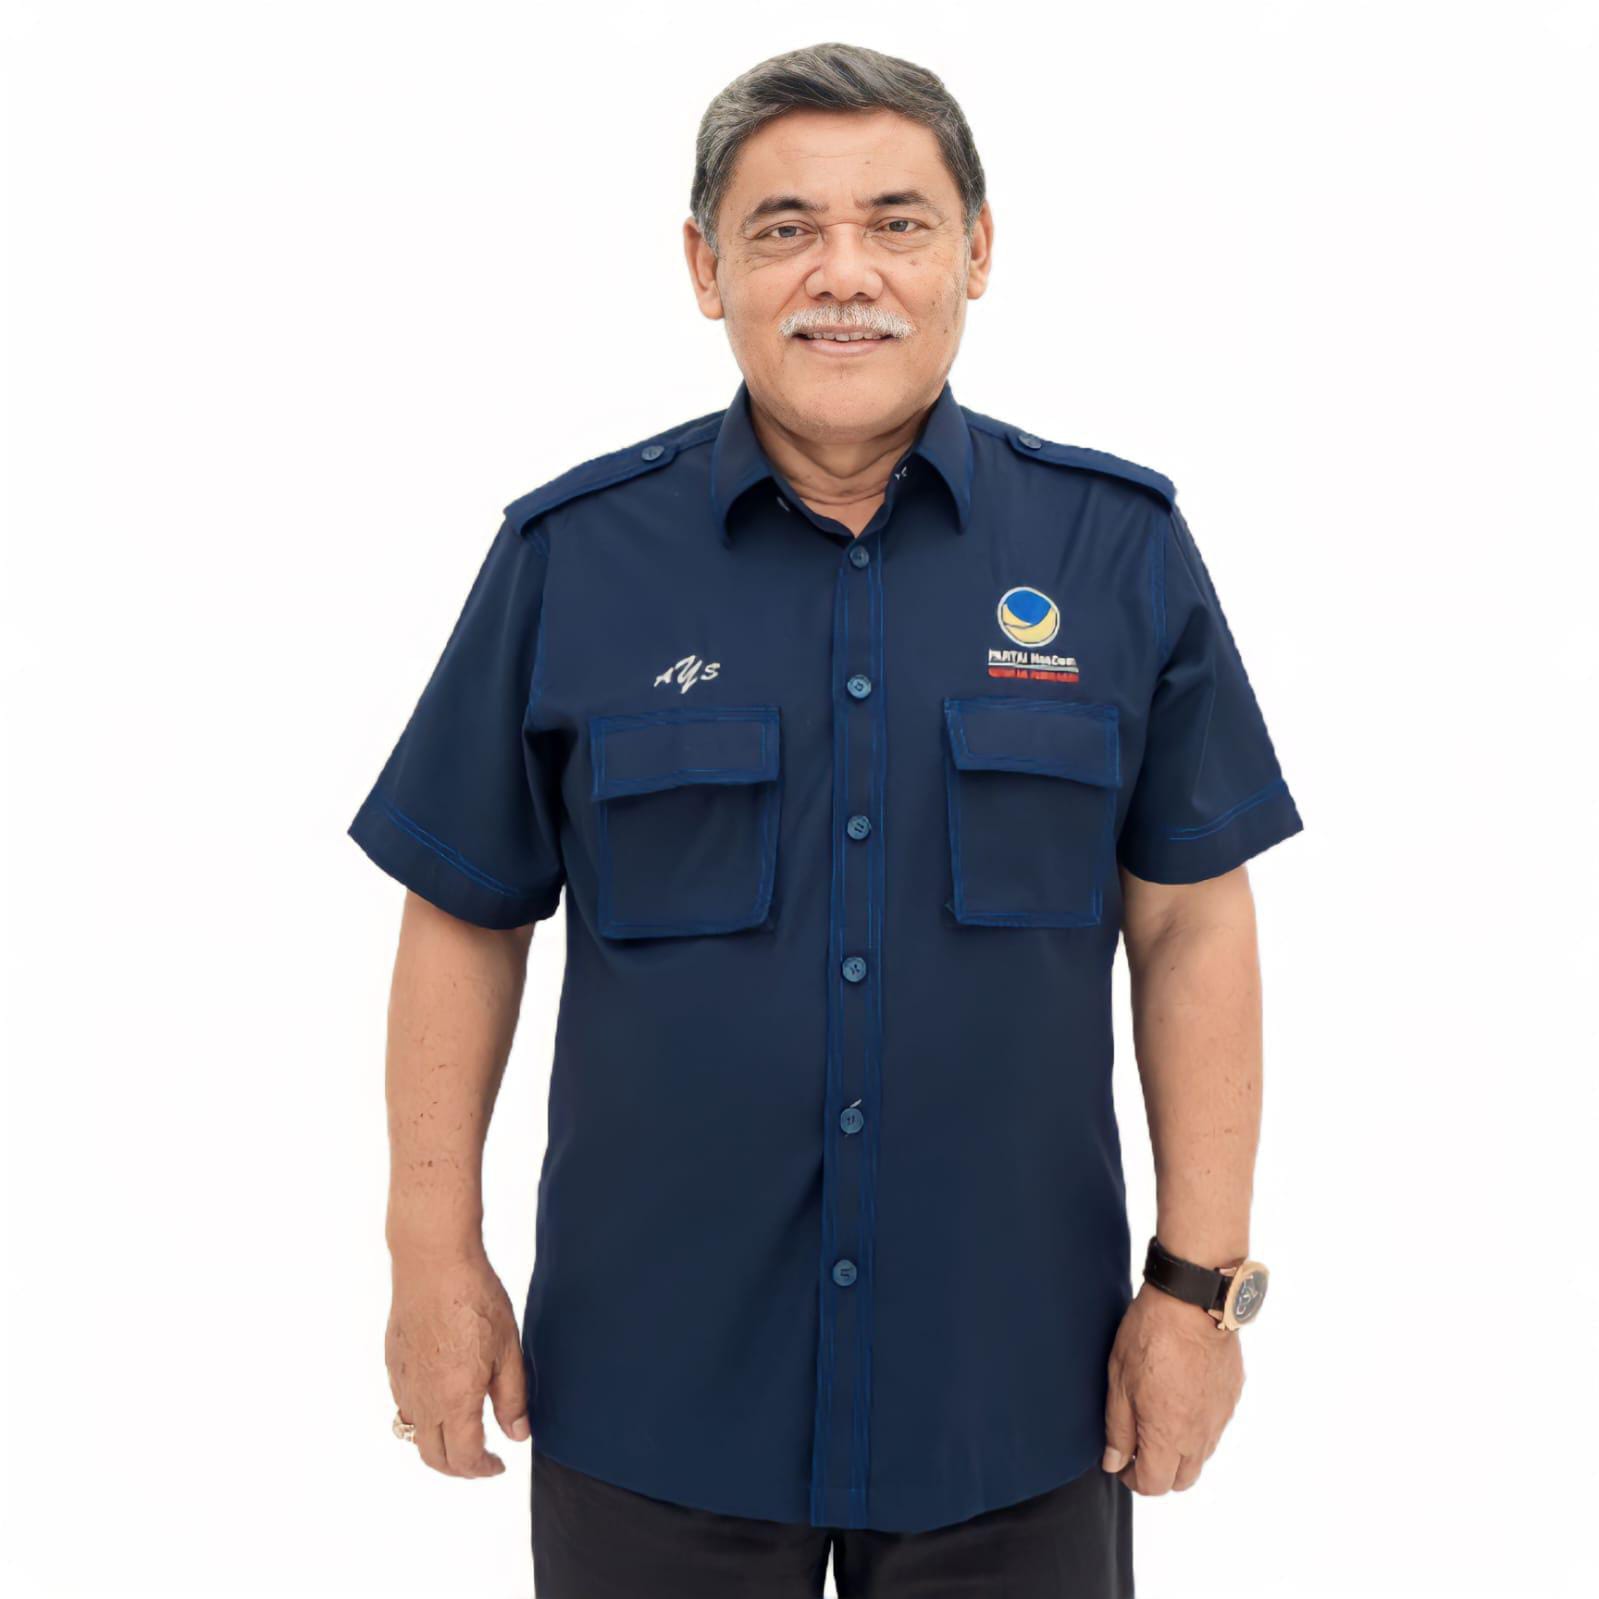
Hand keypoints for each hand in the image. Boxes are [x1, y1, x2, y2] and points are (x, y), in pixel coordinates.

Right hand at [386, 1250, 530, 1477]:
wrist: (433, 1262)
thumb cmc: (475, 1299)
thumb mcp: (508, 1349)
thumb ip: (512, 1398)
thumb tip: (517, 1435)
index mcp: (454, 1400)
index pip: (464, 1458)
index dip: (483, 1470)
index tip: (498, 1465)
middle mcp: (423, 1399)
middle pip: (432, 1456)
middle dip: (458, 1468)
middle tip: (481, 1460)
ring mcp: (403, 1382)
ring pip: (413, 1433)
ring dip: (437, 1445)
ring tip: (463, 1434)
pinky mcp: (393, 1363)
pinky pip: (405, 1405)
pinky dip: (422, 1417)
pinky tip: (442, 1397)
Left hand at [1101, 1282, 1243, 1494]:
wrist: (1192, 1302)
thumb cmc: (1150, 1336)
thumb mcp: (1120, 1381)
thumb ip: (1118, 1429)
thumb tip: (1115, 1463)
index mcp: (1168, 1435)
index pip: (1154, 1484)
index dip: (1132, 1479)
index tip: (1120, 1463)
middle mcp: (1199, 1435)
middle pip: (1182, 1479)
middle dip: (1158, 1473)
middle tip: (1139, 1446)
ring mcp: (1219, 1417)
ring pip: (1201, 1456)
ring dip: (1179, 1452)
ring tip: (1158, 1420)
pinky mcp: (1231, 1397)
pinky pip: (1214, 1427)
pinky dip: (1197, 1426)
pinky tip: (1181, 1397)